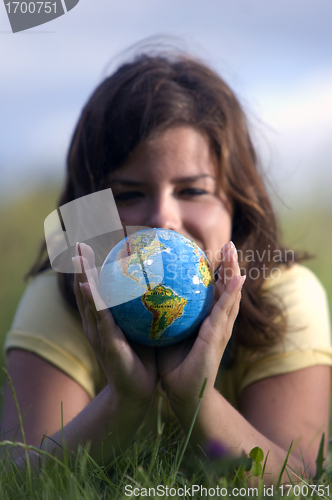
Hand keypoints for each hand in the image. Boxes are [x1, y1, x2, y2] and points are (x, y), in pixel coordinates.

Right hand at [72, 243, 157, 408]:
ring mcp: (99, 334)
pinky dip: (93, 301)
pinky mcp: (107, 344)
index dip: (91, 267)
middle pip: (85, 289)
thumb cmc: (142, 359)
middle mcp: (96, 324)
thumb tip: (164, 283)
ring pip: (88, 300)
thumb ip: (145, 308)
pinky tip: (88, 285)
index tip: (91, 245)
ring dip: (82, 277)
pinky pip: (101, 319)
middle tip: (79, 242)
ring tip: (78, 256)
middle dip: (81, 266)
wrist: (137, 392)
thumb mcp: (143, 328)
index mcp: (104, 319)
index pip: (96, 288)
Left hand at [157, 241, 244, 410]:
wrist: (183, 394)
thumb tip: (148, 295)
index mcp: (208, 321)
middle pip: (228, 288)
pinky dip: (232, 293)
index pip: (215, 292)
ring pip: (231, 295)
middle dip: (230, 266)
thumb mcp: (169, 334)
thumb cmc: (175, 366)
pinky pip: (225, 310)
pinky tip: (237, 277)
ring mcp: (220, 329)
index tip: (215, 253)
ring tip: (233, 251)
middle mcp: (218, 322)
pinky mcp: (217, 337)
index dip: (217, 273)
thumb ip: (166, 316)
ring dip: (234, 272)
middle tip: (229, 245)